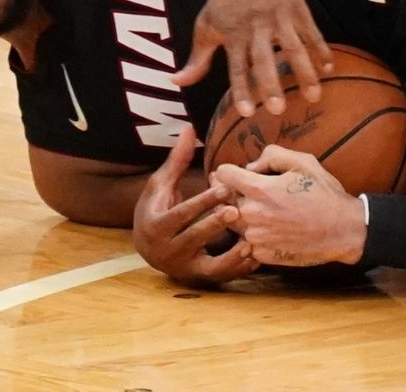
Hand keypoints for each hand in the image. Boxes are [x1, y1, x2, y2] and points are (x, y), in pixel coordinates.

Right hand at [132, 125, 260, 285]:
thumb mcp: (162, 184)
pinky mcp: (199, 277)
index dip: (202, 202)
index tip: (224, 188)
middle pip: (193, 239)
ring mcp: (183, 267)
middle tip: (237, 210)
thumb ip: (178, 159)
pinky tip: (256, 255)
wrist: (148, 245)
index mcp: (155, 226)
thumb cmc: (158, 207)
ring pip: (208, 264)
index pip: (180, 214)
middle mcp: (166, 252)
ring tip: (250, 241)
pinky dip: (238, 268)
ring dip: (230, 255)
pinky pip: (221, 275)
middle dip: (214, 225)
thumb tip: (190, 128)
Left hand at [171, 0, 332, 117]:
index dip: (241, 88)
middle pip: (265, 59)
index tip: (247, 112)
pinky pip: (313, 32)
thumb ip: (197, 57)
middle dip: (271, 84)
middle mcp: (257, 26)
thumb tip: (177, 82)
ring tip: (314, 96)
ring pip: (294, 47)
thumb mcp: (206, 23)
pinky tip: (329, 69)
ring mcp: (281, 17)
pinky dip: (322, 50)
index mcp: (233, 31)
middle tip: (279, 110)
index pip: (235, 65)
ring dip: (305, 72)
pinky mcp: (299, 9)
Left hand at [211, 145, 365, 266]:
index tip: (237, 174)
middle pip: (222, 200)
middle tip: (249, 191)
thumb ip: (271, 155)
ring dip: (240, 214)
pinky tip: (271, 228)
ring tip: (262, 210)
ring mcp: (255, 238)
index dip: (229, 171)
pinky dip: (252, 234)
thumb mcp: (303, 162)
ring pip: (231, 222)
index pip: (222, 175)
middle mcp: (251, 215)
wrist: (342, 230)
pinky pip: (245, 240)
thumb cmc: (323, 194)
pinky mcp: (261, 254)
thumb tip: (250, 165)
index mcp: (259, 190)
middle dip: (232, 193)